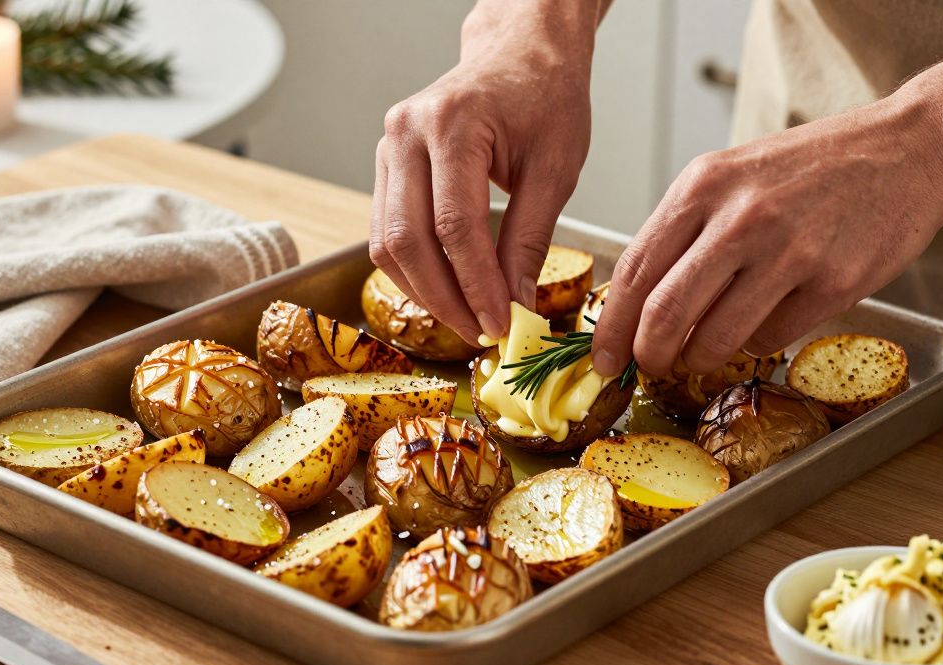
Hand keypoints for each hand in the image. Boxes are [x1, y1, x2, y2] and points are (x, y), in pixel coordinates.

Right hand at [369, 2, 598, 344]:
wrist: (520, 53)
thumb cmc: (544, 96)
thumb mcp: (555, 168)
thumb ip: (529, 240)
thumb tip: (516, 304)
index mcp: (454, 124)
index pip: (456, 227)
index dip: (476, 285)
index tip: (501, 324)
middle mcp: (407, 133)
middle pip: (409, 240)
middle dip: (445, 299)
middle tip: (481, 332)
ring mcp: (388, 148)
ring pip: (388, 243)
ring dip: (425, 292)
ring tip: (466, 318)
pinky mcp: (386, 165)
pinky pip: (387, 232)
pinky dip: (414, 270)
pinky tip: (447, 290)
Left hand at [591, 95, 942, 377]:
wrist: (909, 151)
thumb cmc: (812, 168)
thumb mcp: (731, 176)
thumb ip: (684, 231)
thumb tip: (634, 304)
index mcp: (702, 186)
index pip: (633, 271)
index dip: (610, 326)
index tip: (604, 357)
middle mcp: (739, 217)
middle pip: (664, 313)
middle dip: (647, 355)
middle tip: (648, 368)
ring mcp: (789, 250)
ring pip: (715, 337)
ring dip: (699, 359)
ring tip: (702, 354)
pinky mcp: (834, 283)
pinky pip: (770, 339)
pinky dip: (756, 345)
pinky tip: (764, 322)